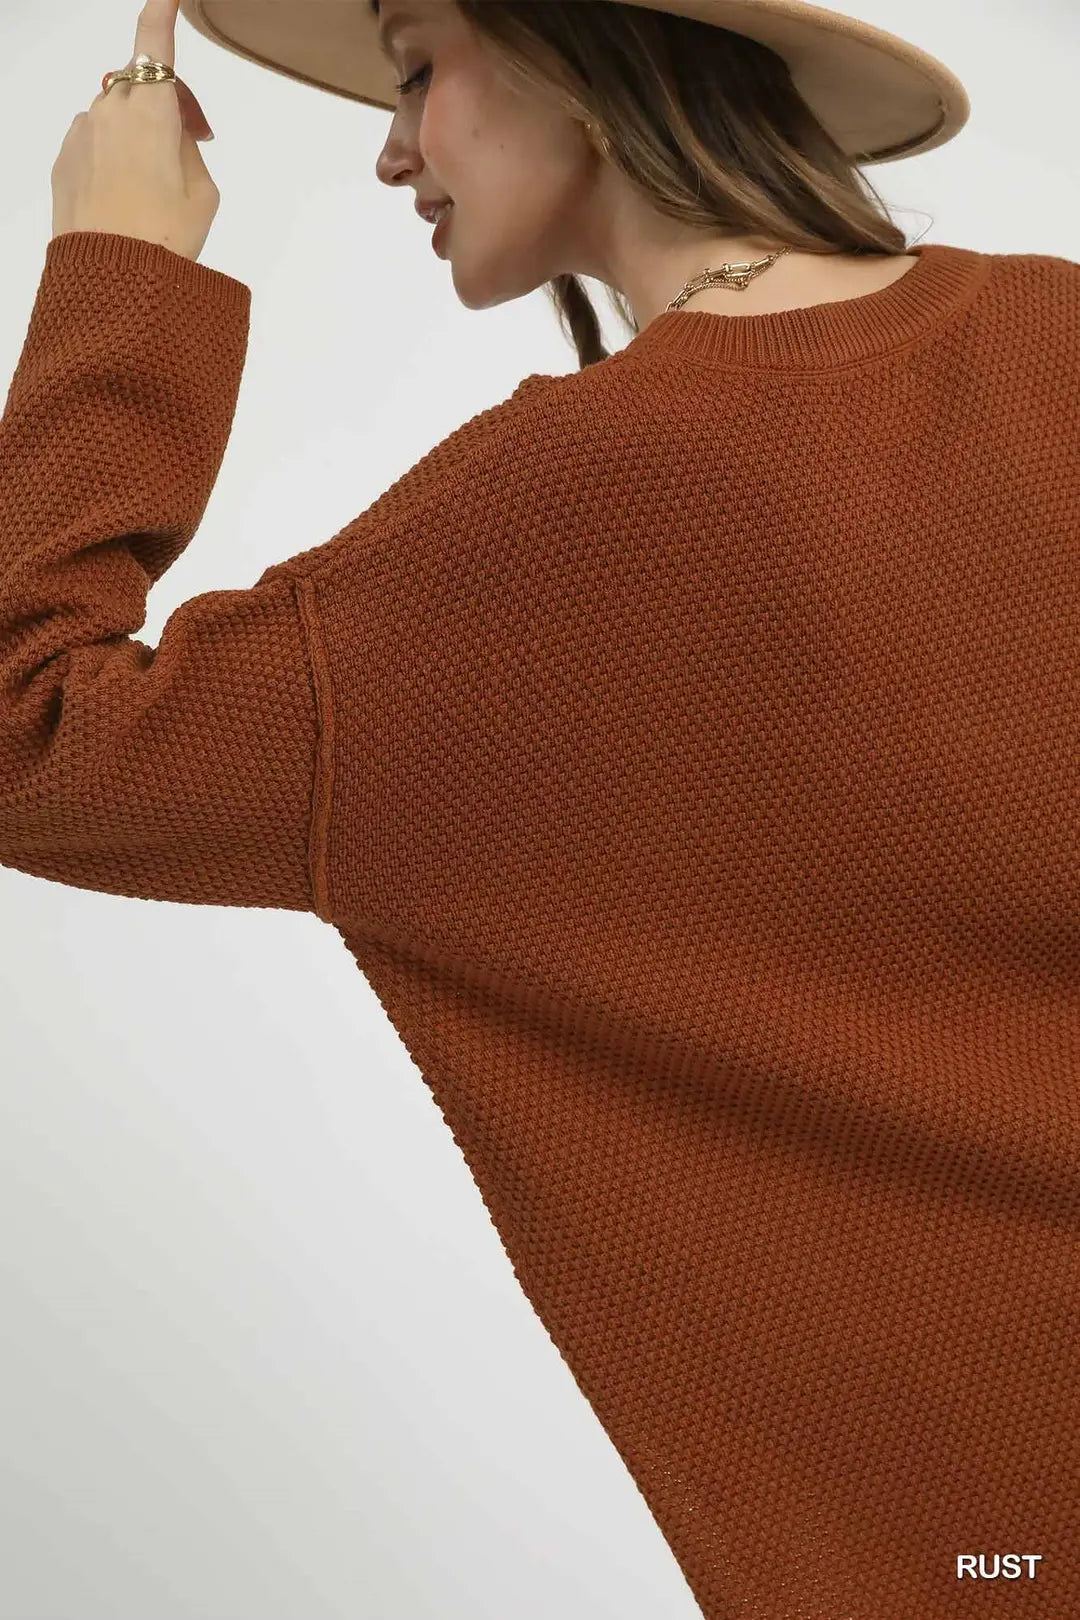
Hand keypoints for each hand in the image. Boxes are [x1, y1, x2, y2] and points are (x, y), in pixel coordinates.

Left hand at [50, 0, 218, 261]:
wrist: (112, 282)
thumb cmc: (166, 238)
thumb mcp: (203, 194)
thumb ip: (187, 149)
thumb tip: (171, 136)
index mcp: (151, 110)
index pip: (153, 41)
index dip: (161, 12)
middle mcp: (110, 109)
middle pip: (140, 86)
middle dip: (165, 104)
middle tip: (192, 145)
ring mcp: (81, 133)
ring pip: (115, 115)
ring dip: (136, 133)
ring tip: (154, 185)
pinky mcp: (63, 160)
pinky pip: (93, 142)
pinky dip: (112, 156)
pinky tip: (126, 196)